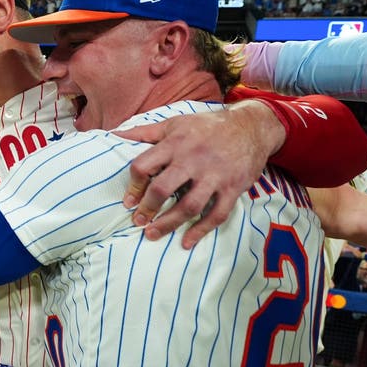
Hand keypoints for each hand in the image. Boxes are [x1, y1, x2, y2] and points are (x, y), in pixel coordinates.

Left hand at [115, 100, 283, 248]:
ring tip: (152, 234)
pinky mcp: (232, 188)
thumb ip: (144, 132)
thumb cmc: (207, 127)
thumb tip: (115, 134)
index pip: (144, 165)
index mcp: (175, 143)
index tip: (128, 201)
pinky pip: (216, 214)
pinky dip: (201, 231)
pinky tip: (187, 242)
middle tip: (138, 221)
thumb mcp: (175, 124)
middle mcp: (193, 159)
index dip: (133, 186)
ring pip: (188, 206)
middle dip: (147, 208)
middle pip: (163, 188)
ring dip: (168, 224)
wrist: (251, 126)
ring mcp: (215, 175)